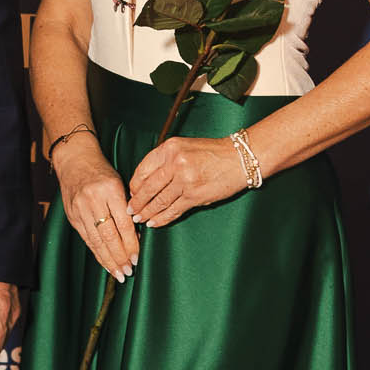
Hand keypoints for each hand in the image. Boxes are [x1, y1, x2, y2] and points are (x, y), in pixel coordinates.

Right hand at [55, 145, 137, 280]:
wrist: (75, 160)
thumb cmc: (102, 172)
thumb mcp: (120, 183)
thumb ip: (127, 207)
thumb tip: (137, 236)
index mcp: (110, 189)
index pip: (123, 223)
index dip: (131, 243)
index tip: (137, 258)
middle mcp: (93, 200)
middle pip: (108, 235)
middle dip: (120, 256)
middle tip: (129, 271)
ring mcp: (80, 208)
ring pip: (96, 240)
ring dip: (108, 260)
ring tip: (119, 273)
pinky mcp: (72, 215)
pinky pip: (86, 239)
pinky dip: (97, 253)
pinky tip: (105, 263)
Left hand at [128, 136, 246, 227]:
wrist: (240, 158)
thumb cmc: (213, 153)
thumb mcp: (185, 147)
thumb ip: (166, 160)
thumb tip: (147, 182)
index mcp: (169, 148)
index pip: (143, 169)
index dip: (134, 185)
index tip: (132, 193)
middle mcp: (175, 163)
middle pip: (147, 188)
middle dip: (137, 202)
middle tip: (130, 211)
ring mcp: (185, 180)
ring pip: (159, 201)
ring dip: (147, 213)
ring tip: (139, 219)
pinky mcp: (195, 196)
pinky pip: (173, 210)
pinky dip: (162, 218)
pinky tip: (155, 222)